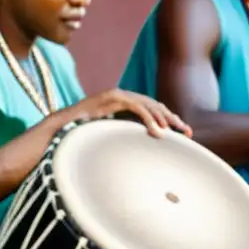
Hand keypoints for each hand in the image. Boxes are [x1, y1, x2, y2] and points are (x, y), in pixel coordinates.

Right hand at [60, 89, 192, 138]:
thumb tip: (144, 153)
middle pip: (155, 105)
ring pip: (147, 103)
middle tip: (187, 132)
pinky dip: (147, 117)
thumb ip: (126, 137)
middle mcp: (123, 97)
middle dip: (173, 119)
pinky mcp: (110, 97)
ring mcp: (116, 95)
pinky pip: (135, 106)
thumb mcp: (110, 137)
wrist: (60, 128)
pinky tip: (156, 130)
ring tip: (173, 131)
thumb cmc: (82, 136)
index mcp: (124, 106)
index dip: (170, 121)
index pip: (153, 110)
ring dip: (162, 118)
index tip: (185, 134)